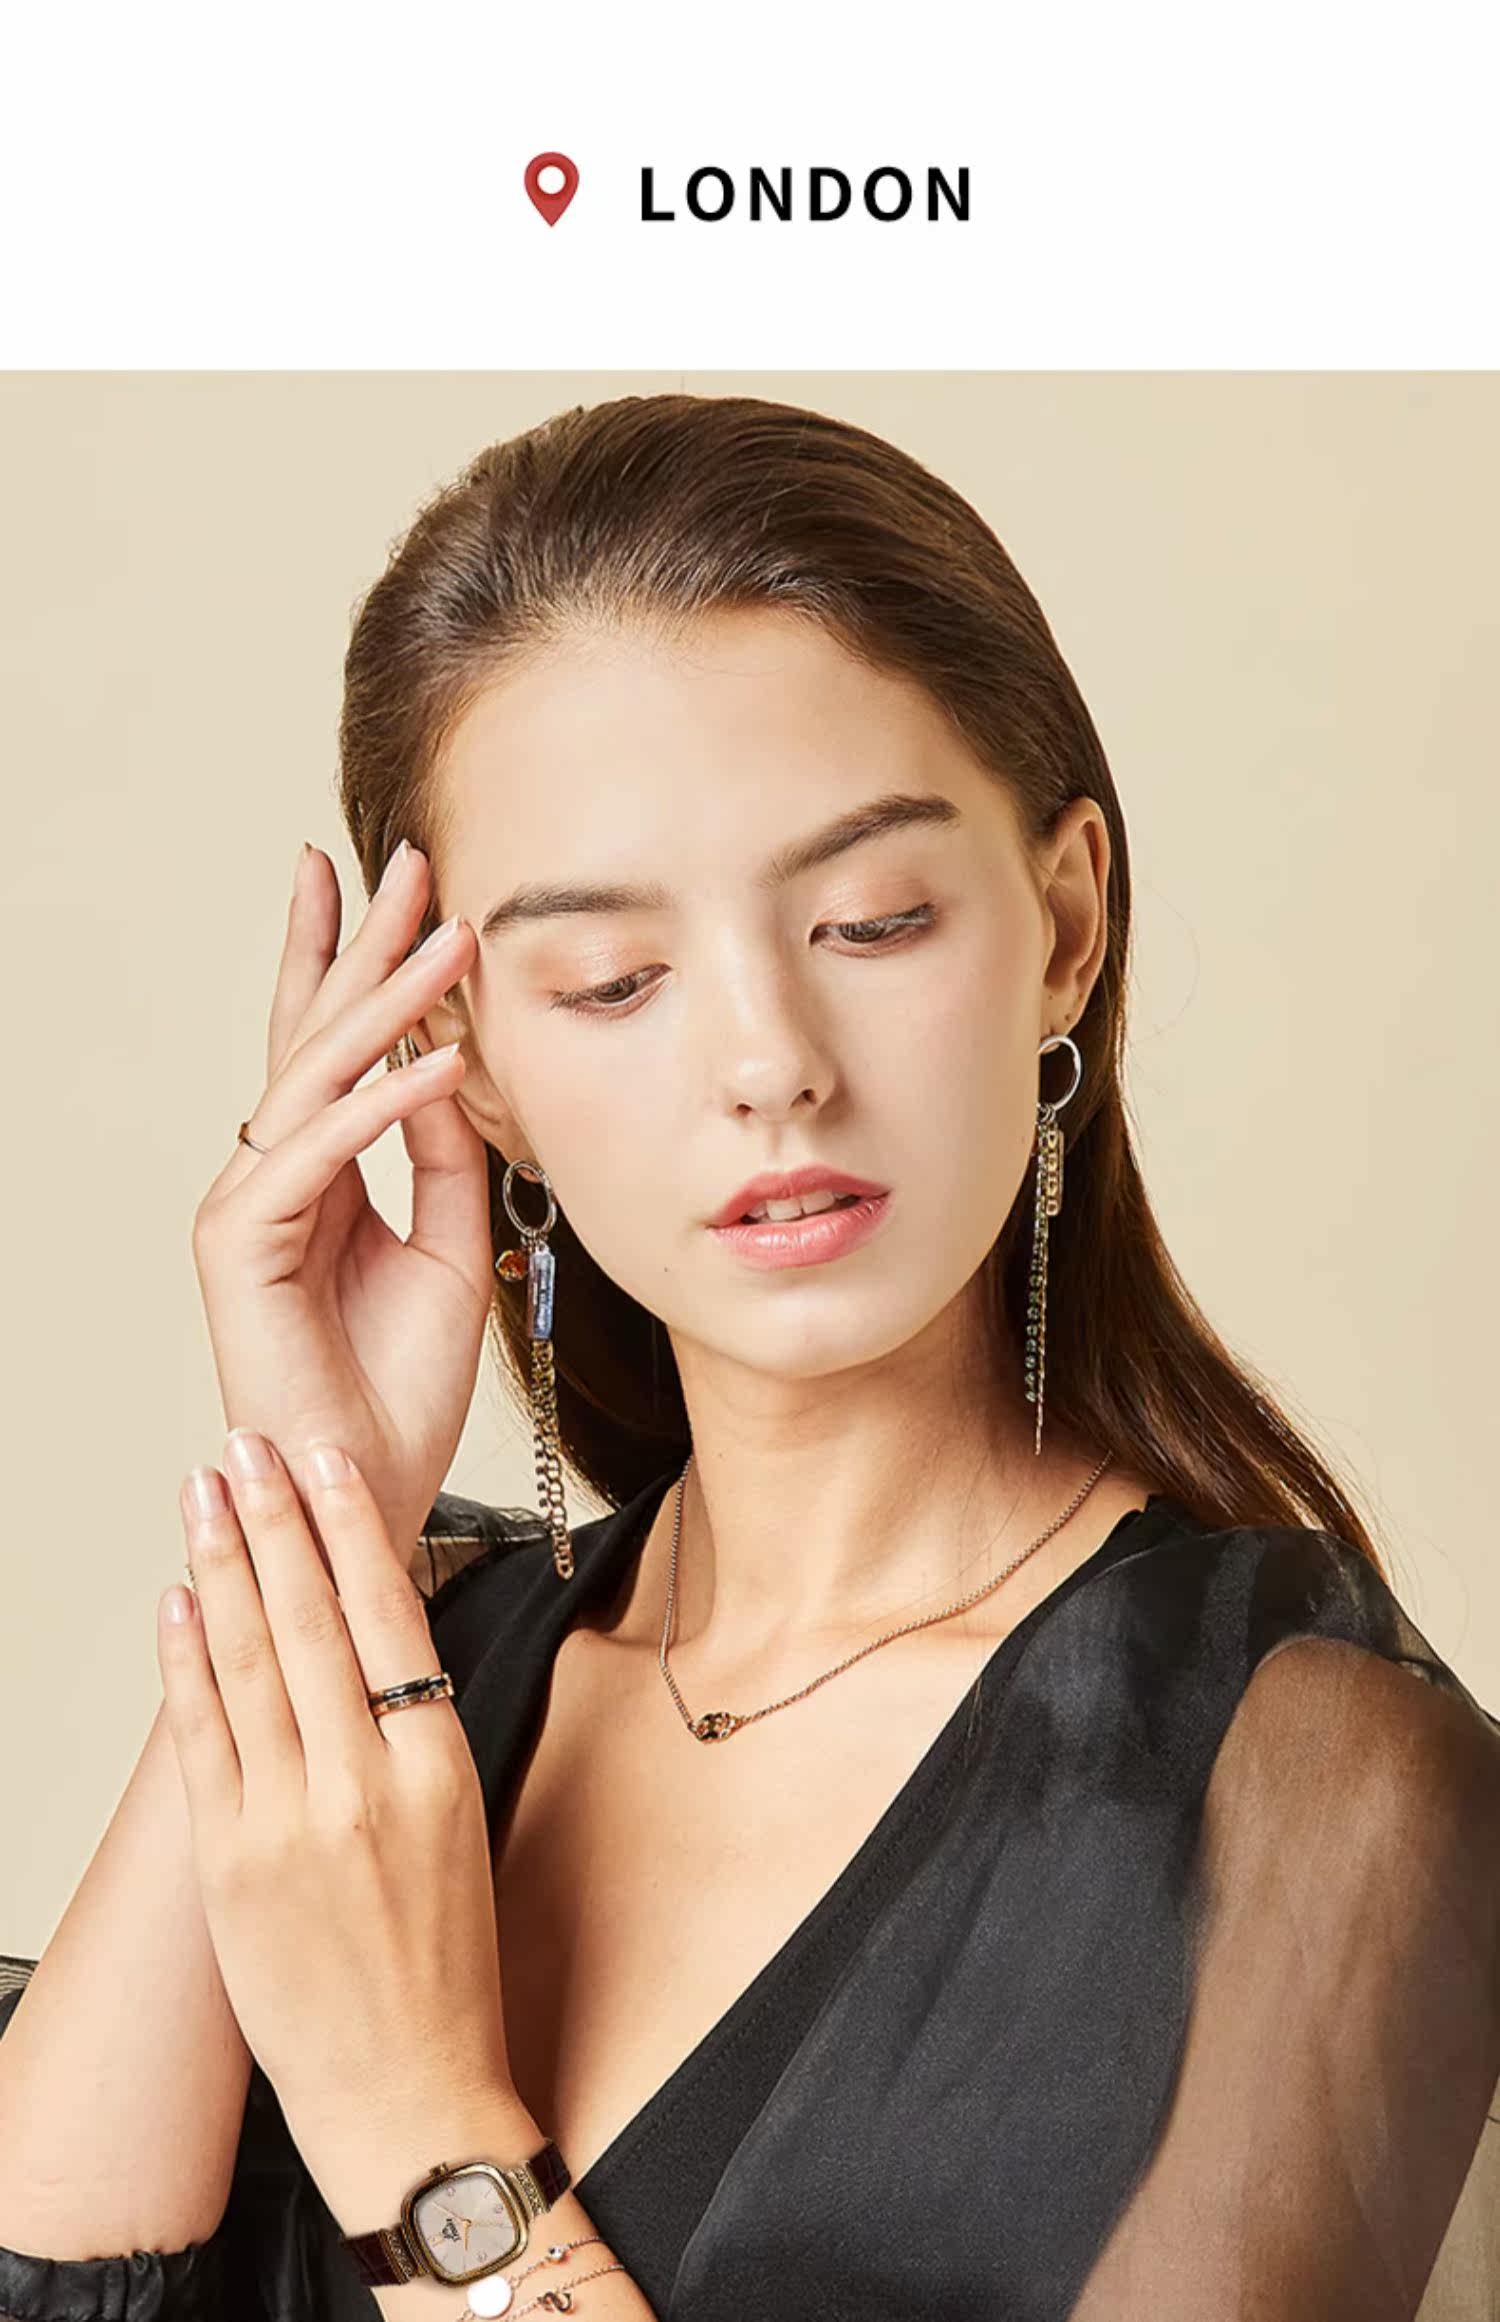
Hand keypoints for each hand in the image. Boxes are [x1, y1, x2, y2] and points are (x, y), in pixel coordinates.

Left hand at [157, 1426, 513, 2169]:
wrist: (409, 2096)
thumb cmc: (444, 1969)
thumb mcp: (459, 1826)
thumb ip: (411, 1733)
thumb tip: (363, 1636)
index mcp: (437, 1769)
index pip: (389, 1613)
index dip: (349, 1525)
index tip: (323, 1458)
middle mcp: (363, 1784)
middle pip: (308, 1620)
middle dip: (272, 1519)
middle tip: (246, 1444)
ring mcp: (288, 1824)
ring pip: (247, 1663)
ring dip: (220, 1567)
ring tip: (203, 1495)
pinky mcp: (229, 1866)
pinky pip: (202, 1740)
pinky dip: (183, 1663)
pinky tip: (175, 1603)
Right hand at [190, 839, 492, 1566]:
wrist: (370, 1485)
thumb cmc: (402, 1381)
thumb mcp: (449, 1245)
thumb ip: (444, 1157)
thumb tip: (454, 1064)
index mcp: (319, 1173)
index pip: (333, 1047)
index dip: (358, 963)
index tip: (396, 886)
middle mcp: (273, 1175)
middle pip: (313, 1036)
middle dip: (363, 945)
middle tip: (408, 862)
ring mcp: (248, 1206)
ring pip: (316, 1080)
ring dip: (387, 1006)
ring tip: (450, 941)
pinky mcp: (241, 1245)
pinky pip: (320, 1154)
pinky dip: (383, 1107)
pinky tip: (440, 1060)